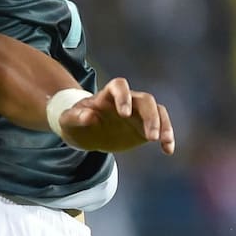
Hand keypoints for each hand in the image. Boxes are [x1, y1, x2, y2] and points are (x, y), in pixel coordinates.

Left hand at [57, 78, 174, 154]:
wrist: (84, 131)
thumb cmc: (74, 122)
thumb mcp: (67, 121)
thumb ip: (76, 117)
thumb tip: (90, 116)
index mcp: (106, 95)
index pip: (119, 85)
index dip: (123, 96)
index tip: (124, 114)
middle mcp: (126, 100)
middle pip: (144, 99)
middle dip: (150, 116)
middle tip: (151, 137)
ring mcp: (137, 113)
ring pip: (157, 110)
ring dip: (163, 124)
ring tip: (162, 141)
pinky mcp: (144, 127)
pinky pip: (161, 126)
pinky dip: (167, 135)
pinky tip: (168, 150)